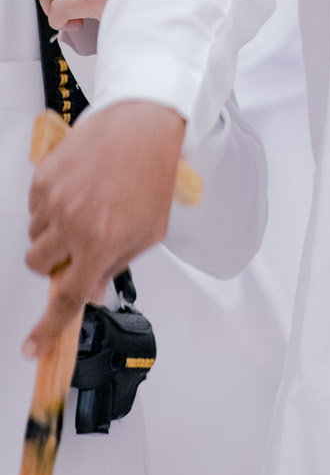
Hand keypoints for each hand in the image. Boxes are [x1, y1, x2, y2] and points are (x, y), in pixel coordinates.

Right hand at [24, 101, 185, 354]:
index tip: (31, 347)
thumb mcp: (148, 233)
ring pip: (36, 238)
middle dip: (57, 263)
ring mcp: (54, 200)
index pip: (67, 298)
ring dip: (54, 234)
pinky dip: (51, 208)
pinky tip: (79, 191)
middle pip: (40, 266)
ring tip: (87, 209)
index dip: (47, 328)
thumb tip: (94, 293)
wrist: (143, 127)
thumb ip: (116, 266)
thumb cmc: (152, 176)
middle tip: (80, 245)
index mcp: (101, 243)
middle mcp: (72, 224)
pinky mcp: (43, 179)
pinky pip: (35, 208)